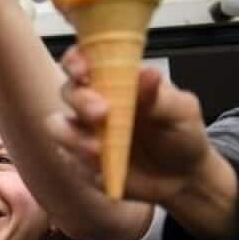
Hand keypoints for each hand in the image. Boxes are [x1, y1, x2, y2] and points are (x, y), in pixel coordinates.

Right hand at [46, 46, 213, 204]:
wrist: (182, 180)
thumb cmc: (181, 135)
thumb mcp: (181, 111)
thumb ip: (159, 95)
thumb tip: (146, 73)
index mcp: (115, 79)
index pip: (85, 59)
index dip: (76, 60)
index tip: (83, 70)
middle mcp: (94, 101)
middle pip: (67, 90)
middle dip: (79, 99)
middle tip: (101, 113)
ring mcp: (83, 131)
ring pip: (57, 125)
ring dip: (73, 136)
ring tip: (99, 149)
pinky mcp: (79, 159)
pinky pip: (66, 157)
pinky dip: (80, 161)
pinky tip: (102, 166)